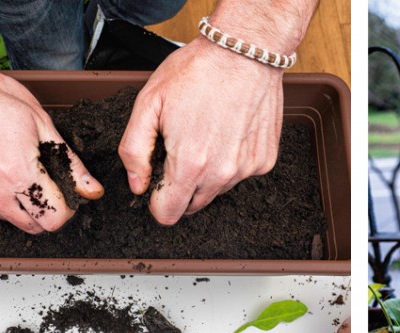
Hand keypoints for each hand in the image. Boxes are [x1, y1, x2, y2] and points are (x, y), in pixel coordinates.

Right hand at [0, 70, 103, 233]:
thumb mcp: (41, 123)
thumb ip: (70, 163)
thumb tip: (91, 188)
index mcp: (19, 175)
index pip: (54, 220)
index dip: (67, 209)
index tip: (65, 195)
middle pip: (33, 227)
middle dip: (46, 211)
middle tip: (46, 185)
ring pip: (7, 217)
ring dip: (18, 203)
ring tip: (14, 169)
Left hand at [118, 37, 283, 224]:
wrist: (245, 51)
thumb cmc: (197, 71)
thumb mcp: (149, 103)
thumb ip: (134, 151)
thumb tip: (137, 184)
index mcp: (190, 164)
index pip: (167, 214)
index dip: (155, 200)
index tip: (156, 180)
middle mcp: (222, 174)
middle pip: (192, 206)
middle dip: (181, 186)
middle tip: (180, 149)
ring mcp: (247, 168)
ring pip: (217, 190)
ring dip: (207, 172)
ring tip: (206, 133)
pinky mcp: (265, 160)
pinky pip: (240, 174)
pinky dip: (231, 160)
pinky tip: (227, 131)